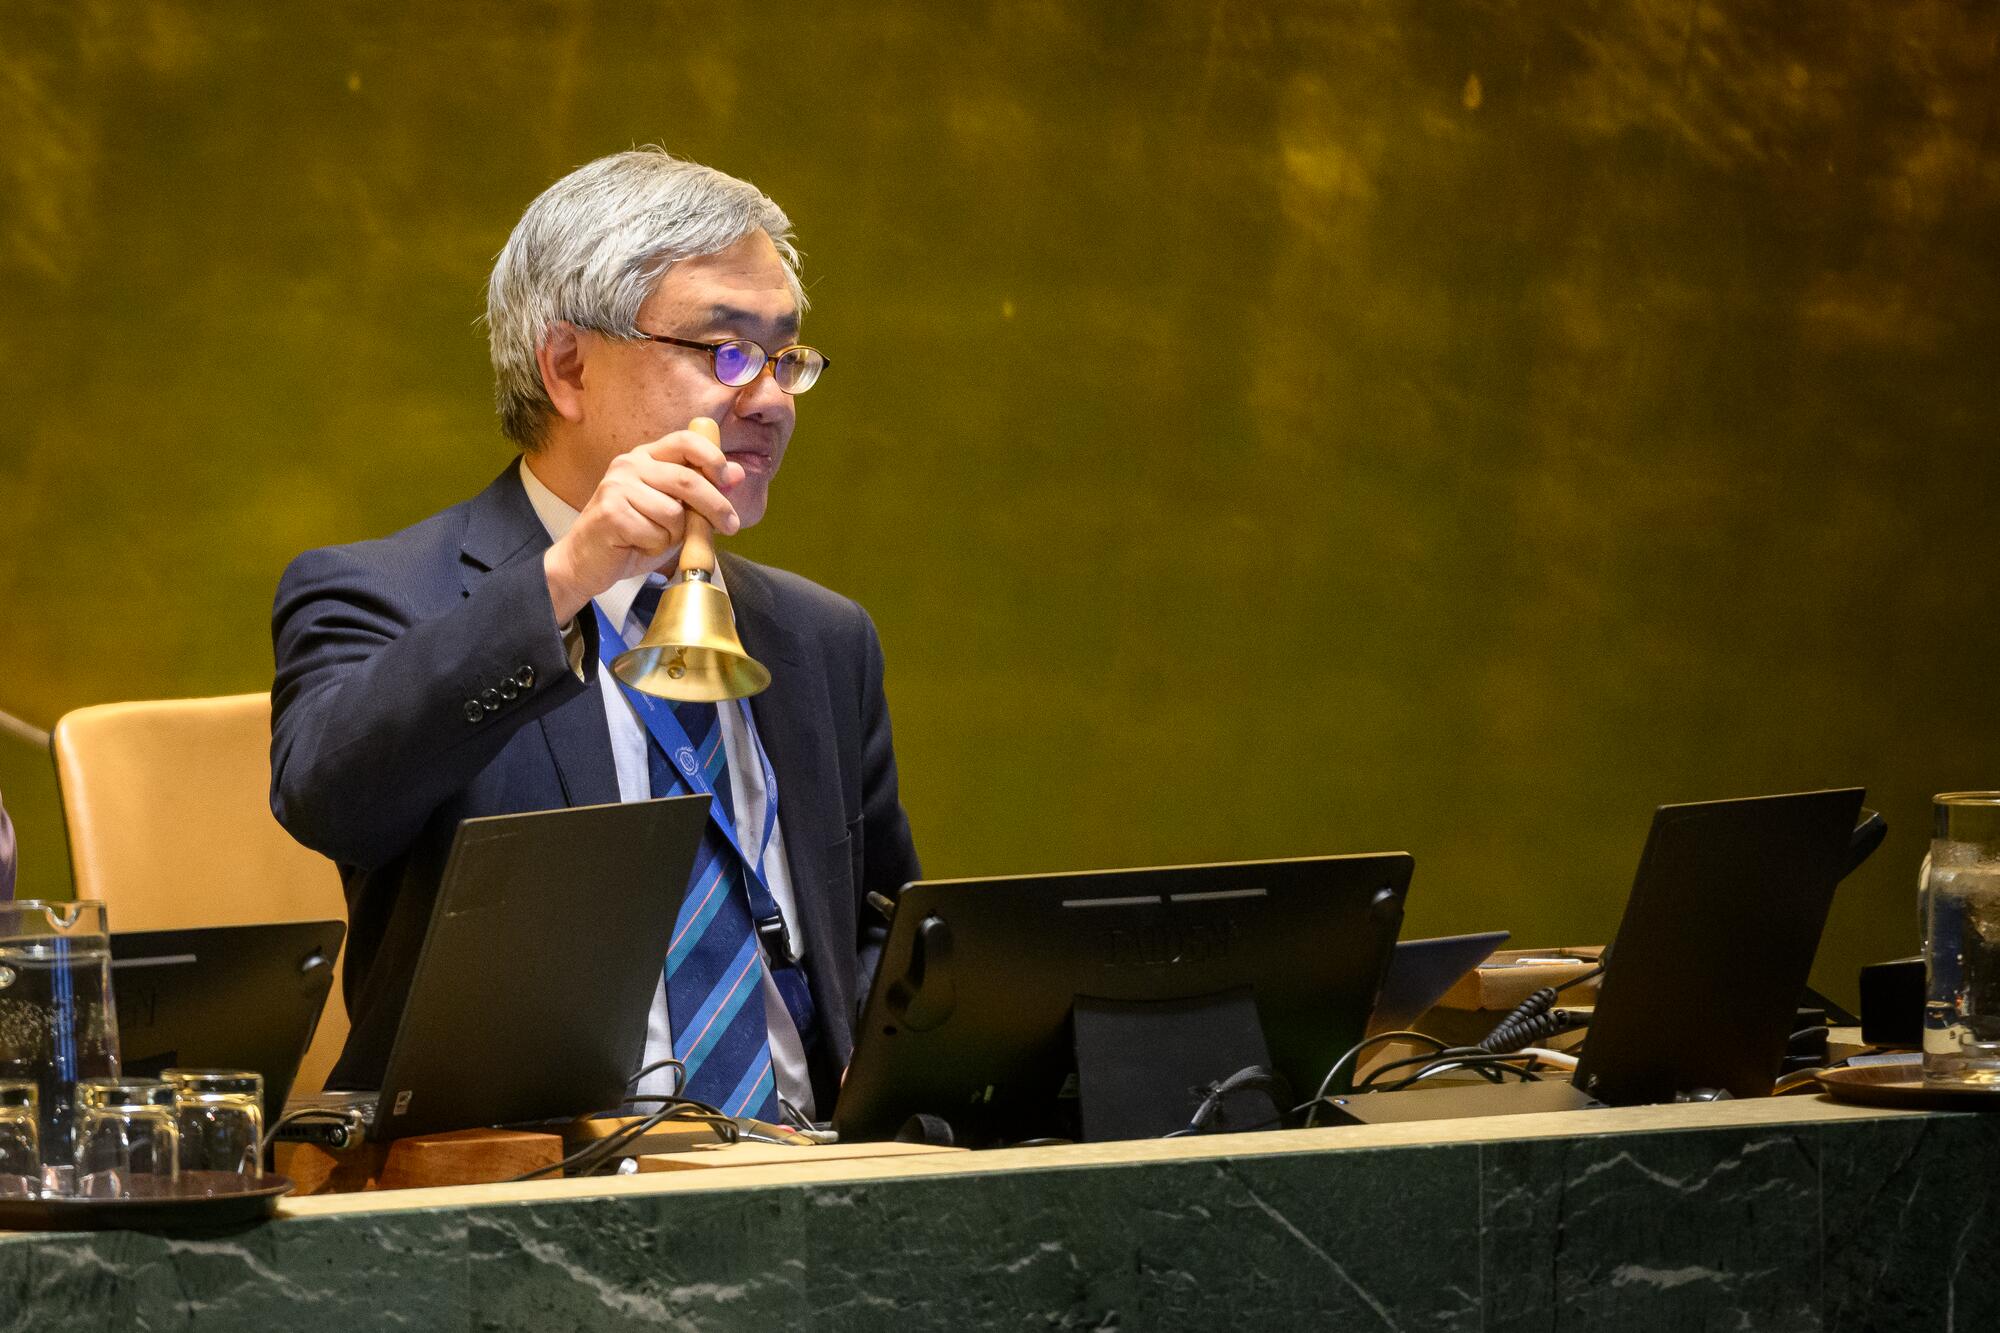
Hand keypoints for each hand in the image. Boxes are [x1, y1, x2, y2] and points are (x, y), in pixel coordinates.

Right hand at [543, 421, 745, 623]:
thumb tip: (738, 473)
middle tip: (731, 525)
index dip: (713, 457)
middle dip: (715, 505)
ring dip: (674, 535)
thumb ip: (702, 491)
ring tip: (655, 539)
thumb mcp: (675, 511)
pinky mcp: (610, 511)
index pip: (686, 441)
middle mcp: (630, 464)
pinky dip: (655, 547)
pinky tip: (638, 545)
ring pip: (673, 512)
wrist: (588, 562)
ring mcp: (617, 486)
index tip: (730, 480)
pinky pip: (655, 532)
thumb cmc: (634, 535)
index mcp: (647, 457)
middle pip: (687, 479)